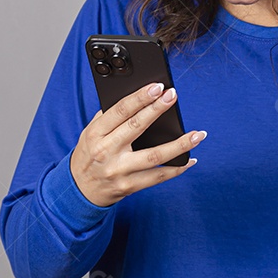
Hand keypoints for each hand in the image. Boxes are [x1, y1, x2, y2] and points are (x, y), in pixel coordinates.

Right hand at [70, 82, 205, 206]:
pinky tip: (190, 160)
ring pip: (154, 156)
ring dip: (180, 145)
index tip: (157, 87)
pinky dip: (177, 168)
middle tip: (173, 96)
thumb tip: (139, 97)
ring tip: (198, 134)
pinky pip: (158, 177)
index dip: (140, 97)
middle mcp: (106, 151)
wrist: (79, 190)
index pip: (120, 111)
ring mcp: (119, 171)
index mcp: (95, 133)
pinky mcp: (129, 186)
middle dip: (157, 109)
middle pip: (137, 127)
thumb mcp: (90, 132)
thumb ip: (109, 117)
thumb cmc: (89, 154)